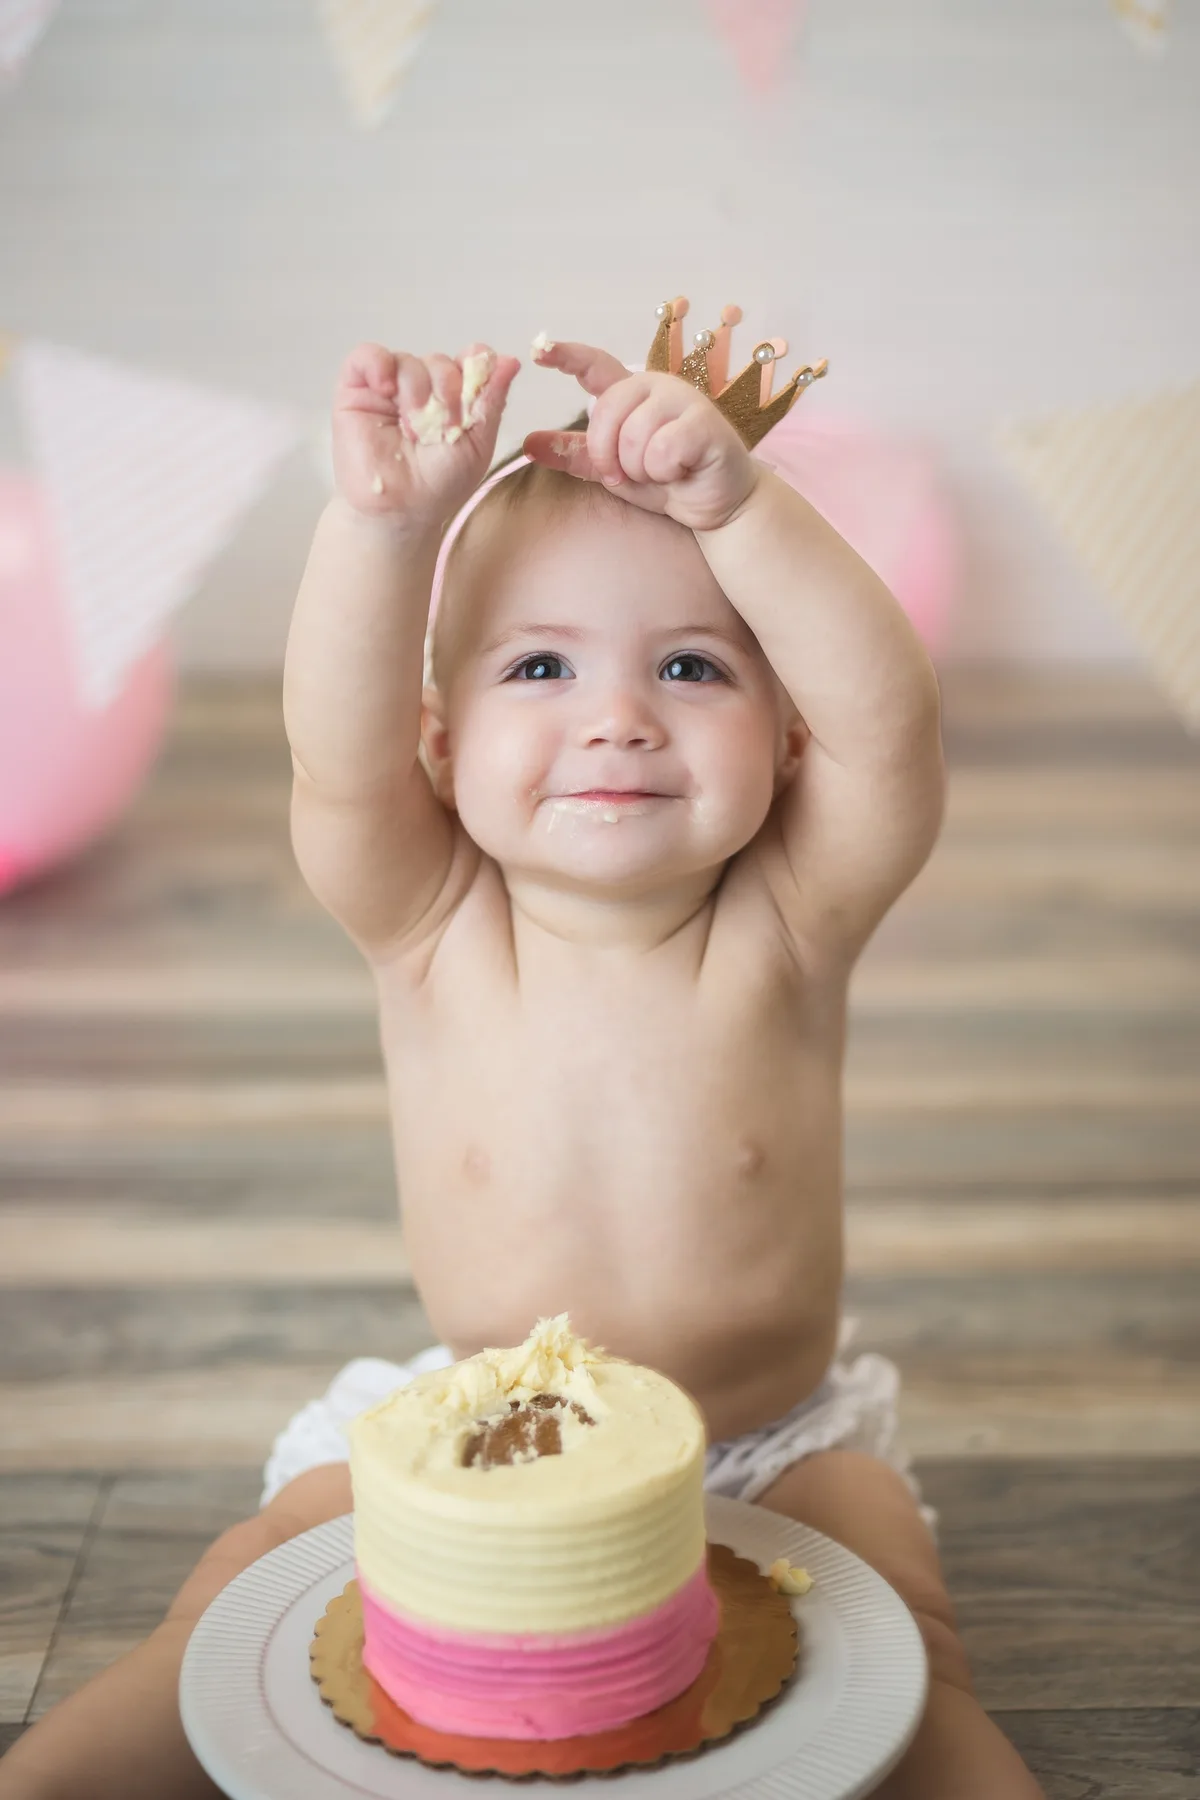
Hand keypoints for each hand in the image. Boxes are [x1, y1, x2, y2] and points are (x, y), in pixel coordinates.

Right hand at [332, 341, 520, 527]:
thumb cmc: (440, 483)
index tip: (474, 388)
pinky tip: (385, 389)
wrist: (401, 510)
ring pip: (407, 360)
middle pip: (439, 360)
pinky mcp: (356, 390)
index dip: (474, 365)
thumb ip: (492, 401)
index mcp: (455, 396)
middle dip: (445, 390)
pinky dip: (377, 364)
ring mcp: (390, 387)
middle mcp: (424, 387)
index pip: (468, 359)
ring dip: (415, 390)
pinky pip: (366, 356)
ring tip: (412, 430)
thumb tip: (512, 360)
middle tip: (443, 428)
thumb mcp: (477, 444)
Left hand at [522, 340, 758, 532]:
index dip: (566, 356)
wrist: (717, 504)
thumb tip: (528, 443)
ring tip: (662, 472)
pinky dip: (664, 472)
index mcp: (632, 393)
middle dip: (607, 454)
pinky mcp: (705, 423)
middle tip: (627, 475)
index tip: (539, 350)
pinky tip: (681, 472)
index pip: (595, 365)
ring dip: (640, 468)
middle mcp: (657, 387)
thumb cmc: (668, 480)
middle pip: (606, 412)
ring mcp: (684, 400)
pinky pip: (661, 450)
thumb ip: (575, 454)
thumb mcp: (613, 469)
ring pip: (633, 436)